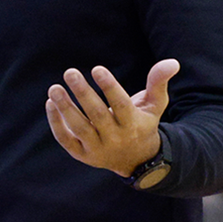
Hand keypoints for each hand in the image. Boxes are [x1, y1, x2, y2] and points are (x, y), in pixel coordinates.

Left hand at [45, 59, 179, 176]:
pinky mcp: (82, 154)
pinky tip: (50, 103)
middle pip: (97, 115)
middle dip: (83, 93)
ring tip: (54, 88)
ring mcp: (98, 148)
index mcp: (133, 124)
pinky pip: (66, 140)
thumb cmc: (142, 123)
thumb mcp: (154, 105)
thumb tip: (172, 62)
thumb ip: (158, 82)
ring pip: (79, 128)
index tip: (97, 69)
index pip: (121, 105)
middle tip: (70, 72)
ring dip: (65, 108)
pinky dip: (56, 123)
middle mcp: (115, 138)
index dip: (109, 87)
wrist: (137, 160)